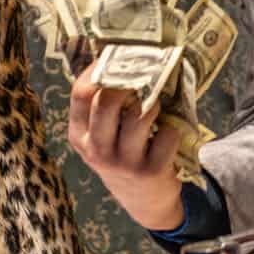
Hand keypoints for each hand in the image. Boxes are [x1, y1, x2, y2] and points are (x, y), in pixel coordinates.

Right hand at [66, 67, 190, 230]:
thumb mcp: (102, 137)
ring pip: (140, 115)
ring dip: (155, 103)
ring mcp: (123, 162)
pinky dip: (174, 129)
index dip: (99, 68)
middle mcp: (96, 149)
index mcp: (79, 135)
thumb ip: (103, 107)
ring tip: (158, 104)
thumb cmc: (122, 155)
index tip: (117, 53)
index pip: (81, 93)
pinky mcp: (150, 171)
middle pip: (108, 100)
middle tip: (145, 71)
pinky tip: (170, 133)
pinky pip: (167, 134)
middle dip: (129, 80)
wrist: (144, 200)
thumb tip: (120, 55)